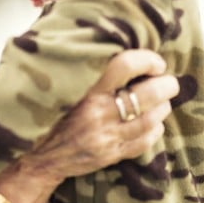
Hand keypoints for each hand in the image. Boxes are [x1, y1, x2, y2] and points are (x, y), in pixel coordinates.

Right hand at [14, 49, 178, 189]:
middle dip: (166, 85)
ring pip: (151, 119)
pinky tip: (154, 123)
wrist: (35, 157)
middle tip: (168, 82)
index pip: (125, 65)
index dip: (148, 60)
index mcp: (85, 89)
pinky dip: (155, 130)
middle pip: (147, 94)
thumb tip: (112, 45)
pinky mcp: (111, 155)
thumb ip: (82, 67)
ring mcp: (106, 137)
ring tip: (162, 101)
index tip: (155, 62)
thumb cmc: (48, 113)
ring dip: (163, 108)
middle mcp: (98, 113)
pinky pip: (144, 142)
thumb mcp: (59, 85)